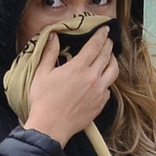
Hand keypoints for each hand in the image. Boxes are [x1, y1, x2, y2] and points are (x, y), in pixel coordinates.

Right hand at [22, 27, 118, 145]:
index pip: (95, 46)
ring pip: (113, 72)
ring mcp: (99, 92)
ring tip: (110, 57)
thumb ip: (50, 52)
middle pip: (107, 56)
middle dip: (108, 45)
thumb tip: (53, 36)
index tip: (105, 29)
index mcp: (78, 67)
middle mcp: (93, 78)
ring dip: (113, 61)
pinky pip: (108, 89)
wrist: (51, 126)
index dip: (101, 35)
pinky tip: (101, 80)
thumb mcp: (42, 73)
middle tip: (108, 39)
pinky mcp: (100, 104)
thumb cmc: (43, 100)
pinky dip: (107, 81)